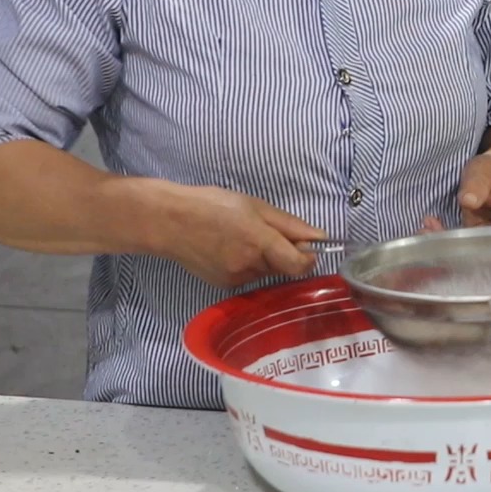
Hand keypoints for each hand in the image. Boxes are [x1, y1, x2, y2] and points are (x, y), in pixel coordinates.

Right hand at [157, 184, 324, 288]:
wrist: (170, 222)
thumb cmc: (213, 206)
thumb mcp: (255, 206)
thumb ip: (290, 225)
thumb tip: (320, 237)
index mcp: (260, 241)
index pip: (299, 265)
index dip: (309, 258)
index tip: (308, 247)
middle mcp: (250, 265)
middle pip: (283, 267)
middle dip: (283, 253)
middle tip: (263, 232)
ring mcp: (236, 278)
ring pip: (265, 272)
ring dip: (264, 259)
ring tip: (240, 238)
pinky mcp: (224, 286)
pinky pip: (248, 277)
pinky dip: (247, 265)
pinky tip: (229, 249)